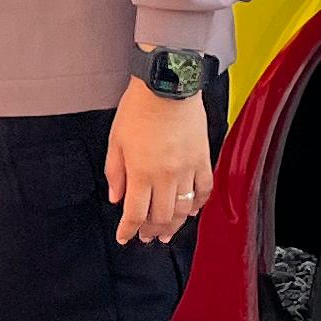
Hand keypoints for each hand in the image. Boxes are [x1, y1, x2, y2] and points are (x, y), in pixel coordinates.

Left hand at [106, 85, 211, 245]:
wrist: (168, 84)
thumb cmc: (139, 107)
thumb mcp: (116, 140)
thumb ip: (115, 172)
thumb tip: (116, 197)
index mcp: (141, 172)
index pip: (134, 214)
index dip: (128, 230)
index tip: (125, 237)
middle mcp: (165, 175)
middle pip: (161, 217)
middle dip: (151, 232)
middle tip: (146, 237)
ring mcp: (187, 169)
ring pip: (184, 210)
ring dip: (174, 226)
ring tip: (167, 233)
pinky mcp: (202, 159)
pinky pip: (204, 190)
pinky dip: (199, 205)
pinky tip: (193, 211)